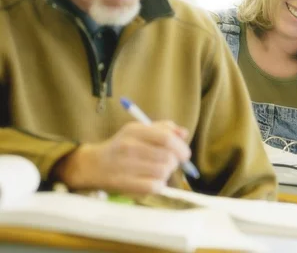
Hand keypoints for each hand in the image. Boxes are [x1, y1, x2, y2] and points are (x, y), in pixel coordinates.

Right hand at [55, 120, 190, 194]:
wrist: (94, 164)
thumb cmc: (123, 146)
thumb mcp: (140, 130)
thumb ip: (164, 128)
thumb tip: (184, 133)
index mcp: (135, 130)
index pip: (167, 138)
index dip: (181, 147)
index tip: (185, 155)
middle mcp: (129, 146)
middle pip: (167, 157)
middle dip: (174, 162)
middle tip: (170, 163)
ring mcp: (125, 165)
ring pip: (163, 171)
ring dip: (167, 173)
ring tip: (160, 171)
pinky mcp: (124, 183)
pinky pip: (154, 186)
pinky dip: (159, 185)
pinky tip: (153, 181)